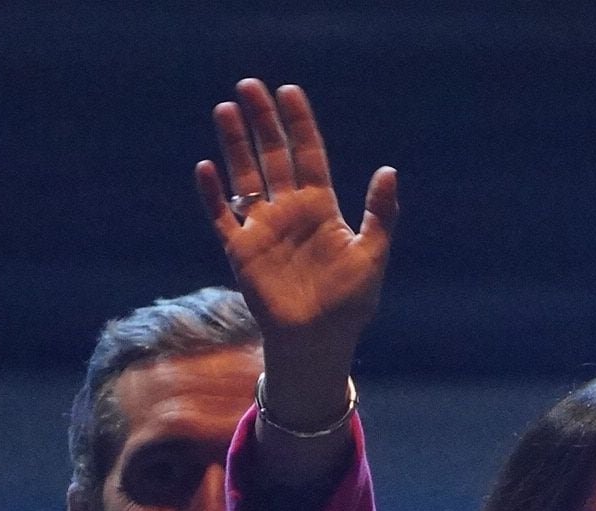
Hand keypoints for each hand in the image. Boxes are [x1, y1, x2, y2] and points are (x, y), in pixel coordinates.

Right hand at [195, 79, 397, 431]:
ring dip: (235, 145)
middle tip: (249, 85)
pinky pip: (223, 217)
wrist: (319, 341)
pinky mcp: (242, 252)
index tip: (289, 92)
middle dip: (262, 121)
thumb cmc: (350, 302)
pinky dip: (213, 195)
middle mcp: (289, 210)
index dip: (299, 123)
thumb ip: (379, 213)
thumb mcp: (372, 255)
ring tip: (226, 109)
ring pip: (244, 177)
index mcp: (321, 207)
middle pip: (272, 156)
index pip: (308, 154)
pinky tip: (206, 168)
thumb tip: (389, 170)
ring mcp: (263, 229)